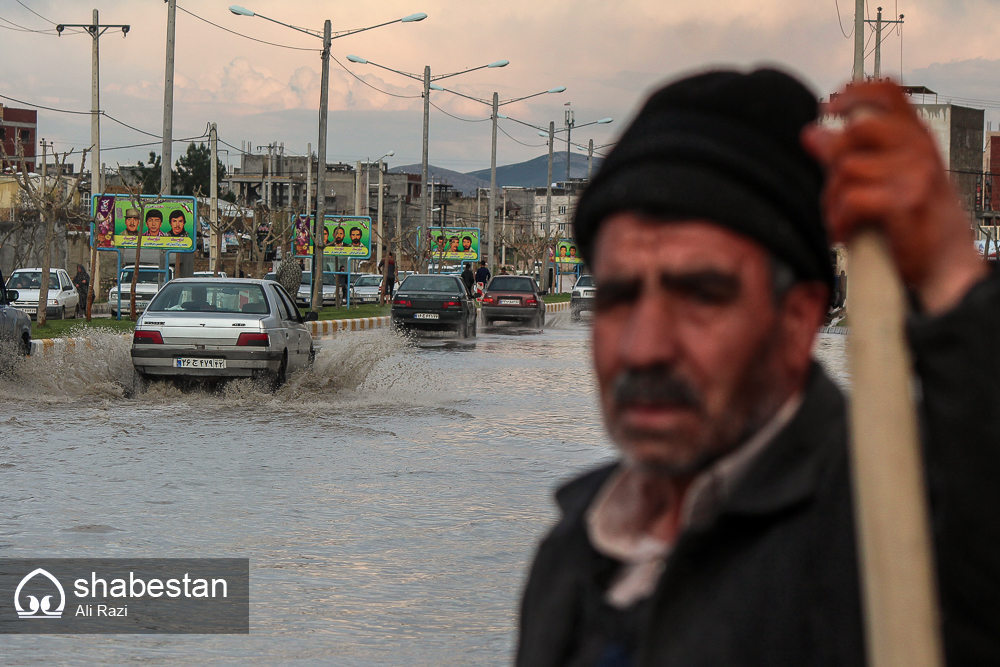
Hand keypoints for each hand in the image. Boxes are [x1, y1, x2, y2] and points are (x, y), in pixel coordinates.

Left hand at [801, 81, 985, 314]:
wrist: (945, 264)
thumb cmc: (911, 221)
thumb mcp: (887, 178)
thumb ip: (852, 154)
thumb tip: (812, 133)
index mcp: (915, 136)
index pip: (887, 91)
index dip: (852, 93)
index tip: (829, 108)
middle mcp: (919, 148)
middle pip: (856, 129)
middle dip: (834, 159)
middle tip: (836, 190)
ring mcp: (915, 173)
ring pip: (846, 169)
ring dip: (834, 201)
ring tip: (844, 219)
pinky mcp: (906, 201)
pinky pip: (851, 199)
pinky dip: (840, 220)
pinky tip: (848, 232)